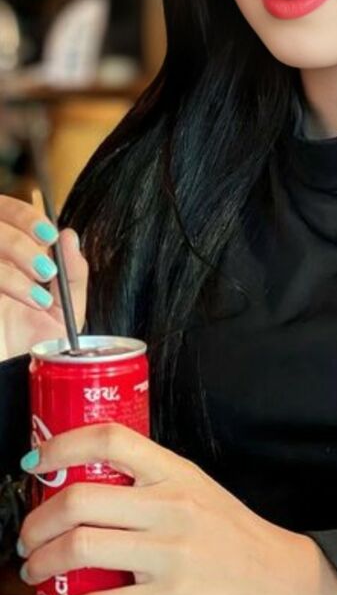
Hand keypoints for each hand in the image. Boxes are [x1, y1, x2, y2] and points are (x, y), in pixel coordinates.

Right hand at [0, 194, 87, 361]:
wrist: (14, 384)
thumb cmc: (33, 348)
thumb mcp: (64, 311)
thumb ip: (72, 274)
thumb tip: (70, 235)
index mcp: (7, 255)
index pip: (4, 210)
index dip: (24, 215)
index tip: (50, 234)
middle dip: (22, 237)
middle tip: (46, 265)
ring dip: (18, 258)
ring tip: (41, 289)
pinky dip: (10, 279)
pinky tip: (32, 300)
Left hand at [17, 424, 336, 594]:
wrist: (290, 583)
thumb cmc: (239, 539)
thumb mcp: (199, 493)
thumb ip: (152, 486)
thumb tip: (90, 487)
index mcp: (176, 473)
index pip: (109, 439)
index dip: (60, 446)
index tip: (35, 463)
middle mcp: (172, 506)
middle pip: (79, 499)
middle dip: (36, 522)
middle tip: (28, 537)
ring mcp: (172, 554)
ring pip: (80, 548)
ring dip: (42, 564)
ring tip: (37, 572)